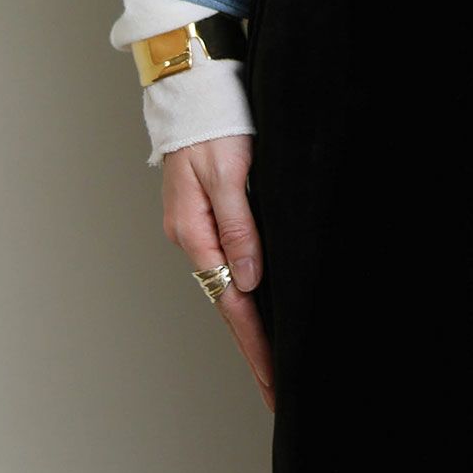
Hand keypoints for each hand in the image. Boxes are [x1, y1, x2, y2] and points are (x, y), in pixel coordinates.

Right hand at [161, 134, 274, 410]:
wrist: (192, 85)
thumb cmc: (212, 121)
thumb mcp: (229, 174)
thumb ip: (239, 228)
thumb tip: (249, 282)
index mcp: (195, 233)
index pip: (231, 304)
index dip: (256, 345)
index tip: (276, 381)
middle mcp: (194, 236)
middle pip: (229, 303)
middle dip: (255, 346)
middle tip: (280, 387)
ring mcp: (199, 225)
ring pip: (229, 284)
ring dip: (252, 321)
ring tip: (275, 356)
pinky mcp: (210, 211)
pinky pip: (231, 260)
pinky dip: (248, 288)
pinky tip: (263, 300)